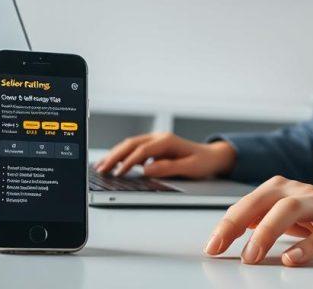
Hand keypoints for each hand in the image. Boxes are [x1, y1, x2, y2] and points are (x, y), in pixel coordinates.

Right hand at [94, 133, 236, 178]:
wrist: (212, 156)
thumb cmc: (203, 162)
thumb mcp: (190, 168)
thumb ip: (168, 168)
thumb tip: (148, 169)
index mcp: (167, 141)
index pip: (142, 150)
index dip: (128, 162)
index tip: (118, 173)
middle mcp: (159, 138)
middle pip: (131, 144)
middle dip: (114, 156)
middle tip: (101, 169)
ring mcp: (155, 141)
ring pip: (130, 145)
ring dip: (114, 155)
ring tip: (100, 166)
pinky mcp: (154, 147)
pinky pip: (134, 149)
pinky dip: (121, 156)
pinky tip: (112, 164)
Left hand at [203, 175, 312, 265]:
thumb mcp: (284, 212)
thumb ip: (258, 216)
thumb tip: (226, 230)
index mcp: (282, 189)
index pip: (248, 203)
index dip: (227, 224)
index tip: (212, 246)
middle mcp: (301, 192)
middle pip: (266, 201)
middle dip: (239, 223)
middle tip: (222, 248)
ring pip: (292, 209)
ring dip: (268, 231)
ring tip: (251, 255)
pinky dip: (307, 246)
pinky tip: (290, 259)